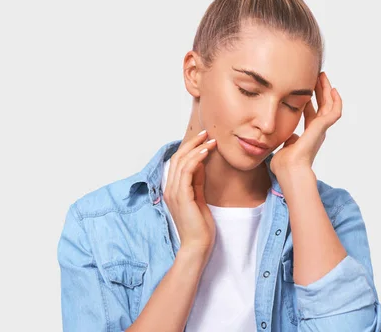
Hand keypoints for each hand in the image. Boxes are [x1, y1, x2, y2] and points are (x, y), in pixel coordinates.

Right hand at [163, 131, 216, 259]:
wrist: (197, 246)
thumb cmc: (200, 226)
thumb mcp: (199, 198)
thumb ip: (197, 182)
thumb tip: (201, 164)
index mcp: (173, 190)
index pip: (177, 162)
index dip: (189, 148)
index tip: (204, 139)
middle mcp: (170, 189)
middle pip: (177, 157)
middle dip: (192, 143)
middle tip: (207, 133)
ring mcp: (174, 192)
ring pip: (181, 162)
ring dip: (196, 148)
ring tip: (210, 139)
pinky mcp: (182, 196)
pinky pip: (187, 171)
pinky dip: (196, 159)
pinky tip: (206, 152)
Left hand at [270, 71, 341, 175]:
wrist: (290, 170)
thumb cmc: (285, 164)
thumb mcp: (285, 147)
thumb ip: (289, 140)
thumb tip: (290, 137)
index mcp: (308, 135)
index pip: (311, 113)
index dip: (309, 100)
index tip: (305, 89)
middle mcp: (317, 131)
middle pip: (322, 106)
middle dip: (319, 91)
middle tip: (317, 77)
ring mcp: (321, 130)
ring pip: (329, 105)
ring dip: (327, 90)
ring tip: (323, 76)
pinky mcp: (323, 128)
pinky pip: (335, 111)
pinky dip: (336, 101)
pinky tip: (333, 90)